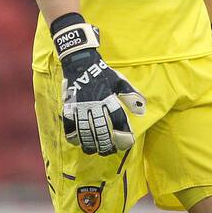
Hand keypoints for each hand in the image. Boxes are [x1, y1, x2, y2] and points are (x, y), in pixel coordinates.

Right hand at [52, 14, 145, 154]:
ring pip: (85, 131)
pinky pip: (69, 125)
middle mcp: (94, 103)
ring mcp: (80, 105)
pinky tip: (78, 143)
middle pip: (101, 130)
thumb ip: (131, 96)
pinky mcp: (68, 106)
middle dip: (106, 144)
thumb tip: (142, 111)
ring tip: (95, 151)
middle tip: (109, 151)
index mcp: (108, 97)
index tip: (128, 142)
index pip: (119, 119)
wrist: (80, 61)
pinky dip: (73, 136)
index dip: (124, 133)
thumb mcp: (119, 81)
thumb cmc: (102, 73)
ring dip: (90, 144)